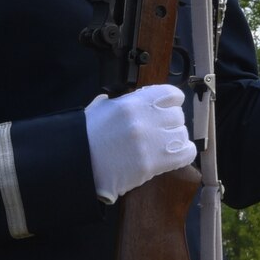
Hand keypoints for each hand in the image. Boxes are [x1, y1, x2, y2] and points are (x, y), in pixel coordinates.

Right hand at [83, 85, 194, 202]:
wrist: (75, 164)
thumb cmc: (84, 137)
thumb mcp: (101, 109)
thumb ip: (122, 101)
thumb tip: (135, 98)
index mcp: (132, 103)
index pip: (172, 95)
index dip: (171, 103)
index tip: (166, 109)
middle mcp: (144, 120)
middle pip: (177, 116)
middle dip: (170, 124)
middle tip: (159, 132)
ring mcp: (150, 142)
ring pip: (182, 134)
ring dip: (175, 140)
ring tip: (162, 146)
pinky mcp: (152, 164)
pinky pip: (185, 154)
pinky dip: (182, 154)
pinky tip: (172, 156)